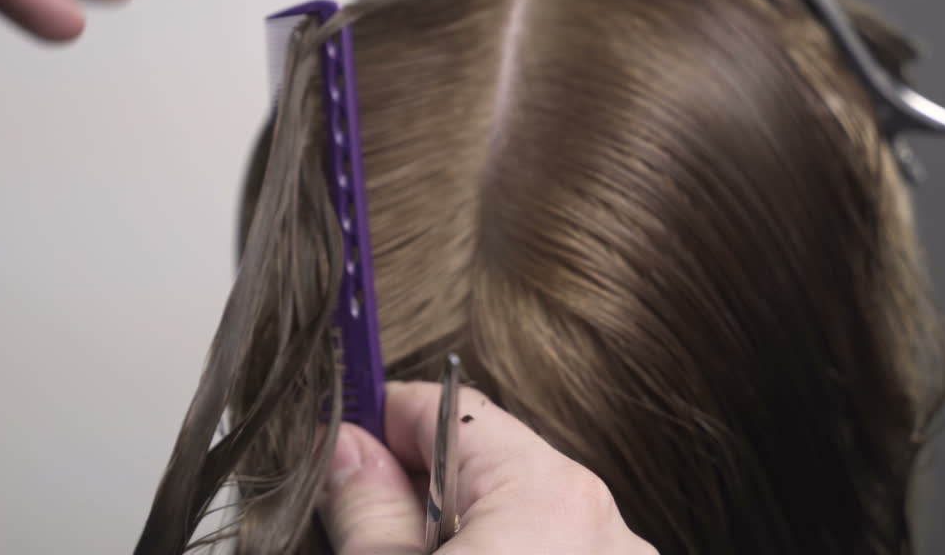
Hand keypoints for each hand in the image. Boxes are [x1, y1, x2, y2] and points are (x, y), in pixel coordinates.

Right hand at [321, 382, 657, 554]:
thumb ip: (367, 508)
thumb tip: (347, 449)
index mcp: (549, 498)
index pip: (451, 409)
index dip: (384, 418)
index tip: (340, 438)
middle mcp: (604, 526)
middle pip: (489, 465)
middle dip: (422, 486)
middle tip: (366, 527)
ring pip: (522, 520)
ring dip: (467, 534)